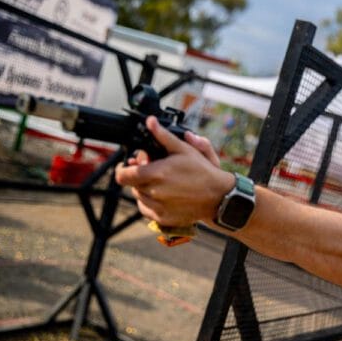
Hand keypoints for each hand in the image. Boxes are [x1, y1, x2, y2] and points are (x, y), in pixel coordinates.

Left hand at [115, 116, 233, 226]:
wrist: (218, 196)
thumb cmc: (203, 172)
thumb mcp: (184, 149)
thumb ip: (163, 136)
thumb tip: (150, 122)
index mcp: (155, 174)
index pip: (123, 175)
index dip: (123, 169)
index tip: (131, 165)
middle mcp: (154, 192)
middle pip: (132, 185)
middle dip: (139, 177)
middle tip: (154, 171)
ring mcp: (158, 207)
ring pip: (139, 197)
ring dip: (145, 189)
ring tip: (162, 183)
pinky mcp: (163, 218)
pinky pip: (147, 210)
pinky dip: (151, 203)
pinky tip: (164, 196)